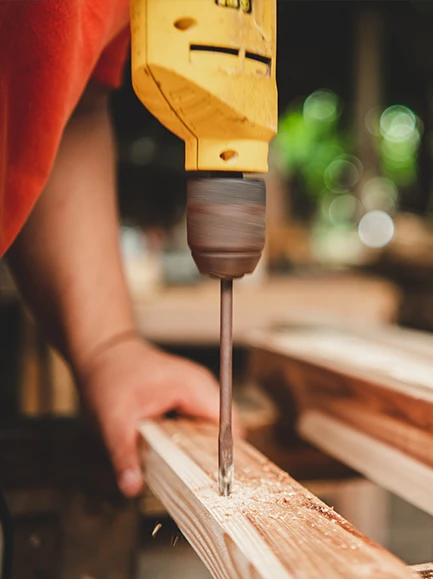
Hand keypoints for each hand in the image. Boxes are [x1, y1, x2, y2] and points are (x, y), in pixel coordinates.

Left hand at [76, 338, 240, 496]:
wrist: (104, 352)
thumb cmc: (109, 376)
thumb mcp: (111, 419)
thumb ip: (123, 454)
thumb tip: (131, 487)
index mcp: (193, 387)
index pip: (230, 425)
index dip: (230, 456)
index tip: (225, 487)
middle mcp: (202, 386)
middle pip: (229, 429)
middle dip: (220, 459)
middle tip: (210, 491)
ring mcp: (198, 390)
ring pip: (218, 428)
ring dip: (210, 452)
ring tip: (200, 481)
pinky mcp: (191, 397)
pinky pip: (205, 423)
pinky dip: (199, 442)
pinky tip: (186, 461)